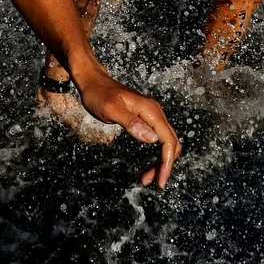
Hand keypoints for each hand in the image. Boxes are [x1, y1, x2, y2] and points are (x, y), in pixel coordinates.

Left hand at [74, 70, 180, 187]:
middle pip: (171, 143)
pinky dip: (155, 155)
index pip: (168, 140)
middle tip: (152, 182)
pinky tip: (146, 166)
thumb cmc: (98, 94)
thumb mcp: (111, 110)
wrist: (92, 81)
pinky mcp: (145, 119)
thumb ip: (131, 123)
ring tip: (146, 178)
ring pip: (165, 143)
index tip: (160, 180)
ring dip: (160, 162)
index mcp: (149, 110)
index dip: (167, 162)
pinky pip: (157, 139)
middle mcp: (155, 112)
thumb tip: (152, 139)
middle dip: (164, 165)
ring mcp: (151, 115)